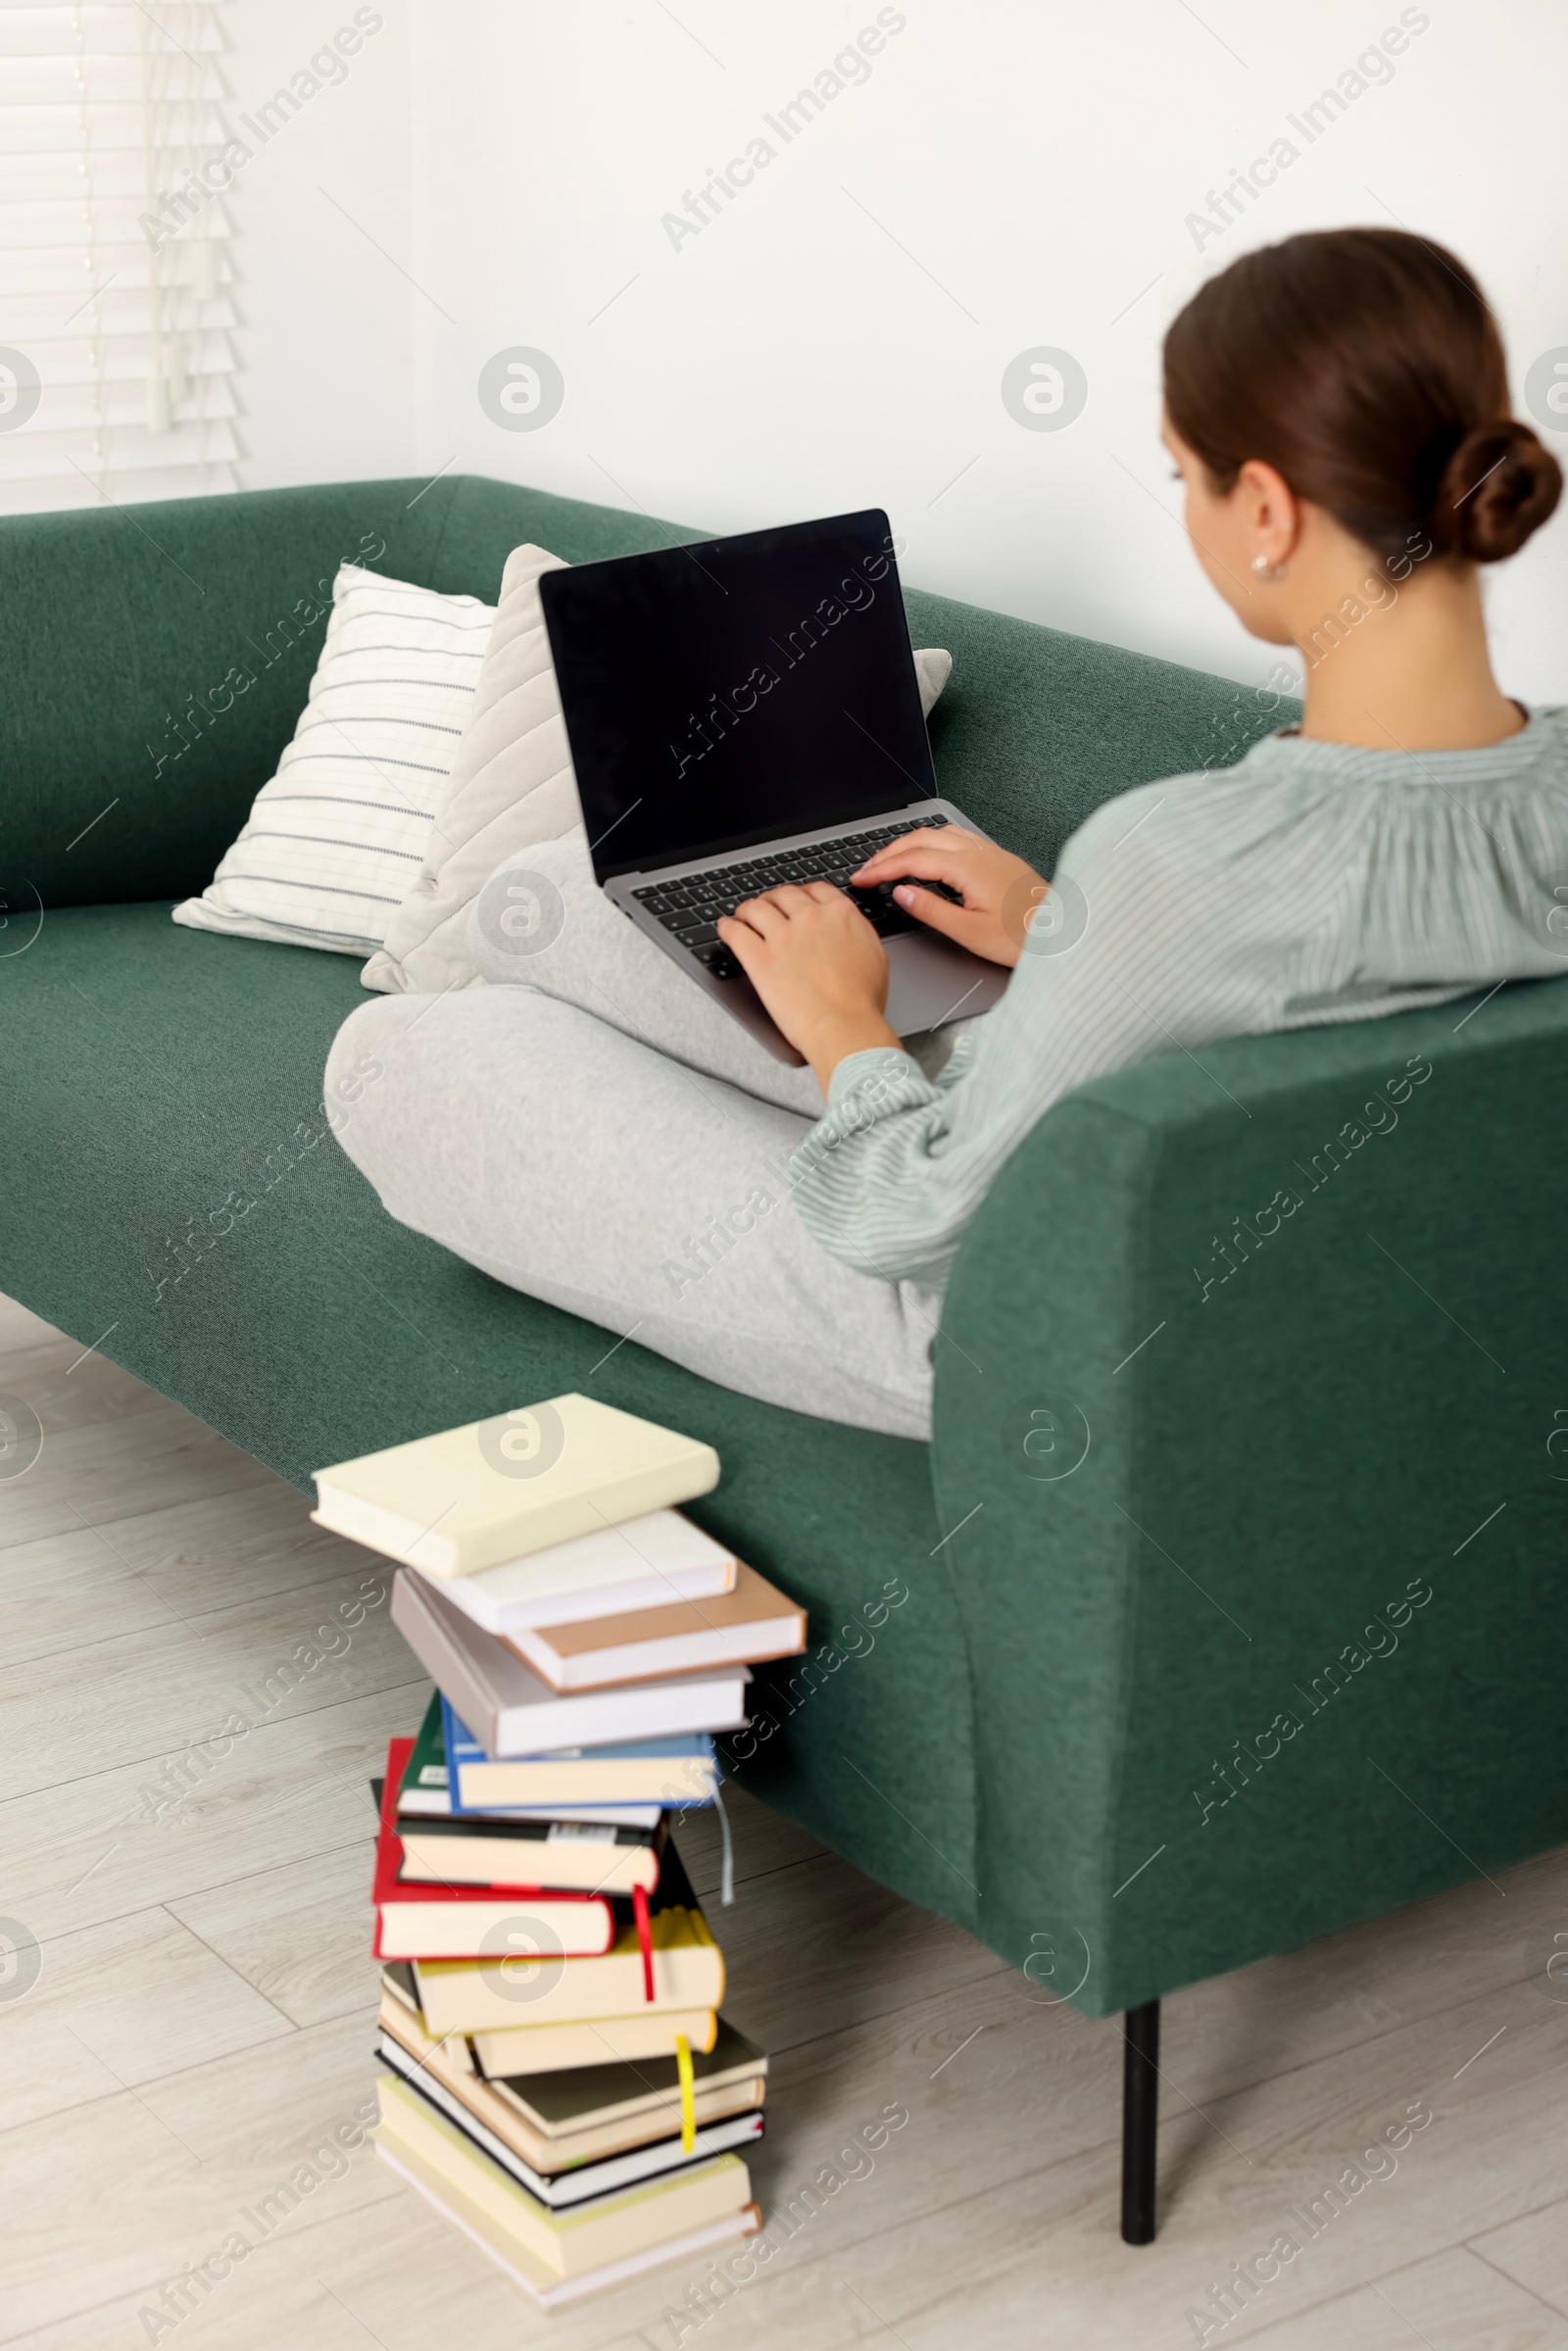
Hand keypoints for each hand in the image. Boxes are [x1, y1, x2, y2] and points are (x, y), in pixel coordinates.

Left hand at [717, 883, 899, 1088]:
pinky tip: (726, 928)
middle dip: (773, 899)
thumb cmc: (861, 1002)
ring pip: (755, 908)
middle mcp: (810, 919)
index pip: (814, 889)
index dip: (801, 893)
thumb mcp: (874, 956)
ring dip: (747, 909)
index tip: (795, 899)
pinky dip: (727, 927)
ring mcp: (783, 937)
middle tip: (768, 907)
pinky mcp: (760, 959)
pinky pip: (735, 932)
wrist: (845, 1027)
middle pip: (783, 895)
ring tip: (742, 915)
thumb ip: (857, 933)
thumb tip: (849, 928)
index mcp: (841, 915)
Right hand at [851, 826, 1048, 968]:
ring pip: (940, 832)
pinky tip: (929, 855)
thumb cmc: (1022, 937)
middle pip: (921, 838)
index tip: (860, 878)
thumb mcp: (969, 932)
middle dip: (889, 852)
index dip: (881, 869)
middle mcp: (978, 852)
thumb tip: (901, 893)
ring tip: (891, 860)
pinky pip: (957, 837)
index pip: (911, 860)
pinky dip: (933, 842)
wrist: (1062, 933)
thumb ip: (931, 909)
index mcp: (967, 868)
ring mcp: (989, 852)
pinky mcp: (998, 858)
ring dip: (910, 843)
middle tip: (868, 869)